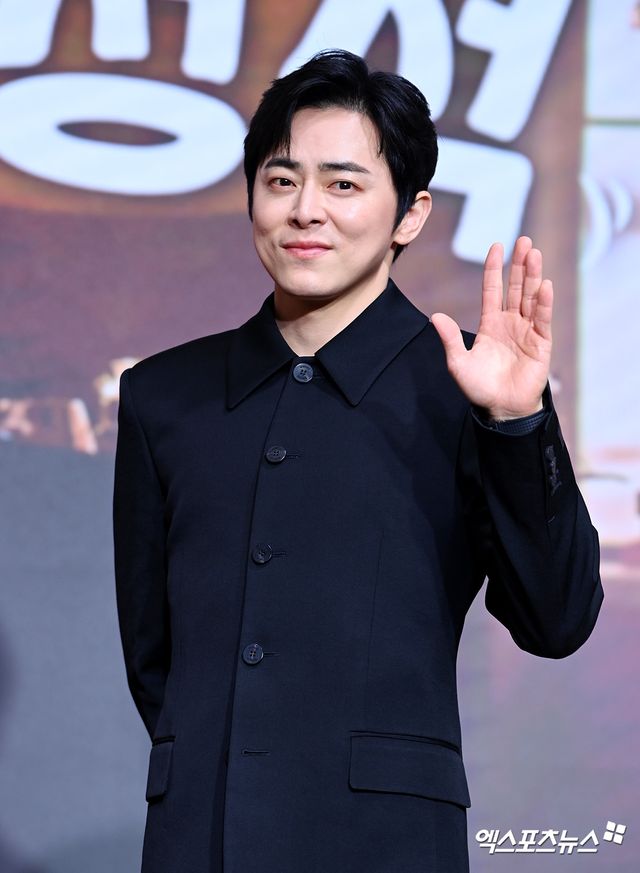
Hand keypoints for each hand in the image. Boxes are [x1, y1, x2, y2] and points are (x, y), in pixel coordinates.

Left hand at [430, 236, 551, 419]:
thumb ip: (450, 339)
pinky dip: (544, 304)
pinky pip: (542, 320)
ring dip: (533, 276)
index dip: (494, 268)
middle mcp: (511, 323)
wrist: (501, 410)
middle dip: (520, 264)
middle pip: (516, 288)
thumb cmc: (480, 388)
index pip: (492, 289)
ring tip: (535, 254)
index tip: (497, 246)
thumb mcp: (459, 363)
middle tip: (524, 240)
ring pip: (531, 298)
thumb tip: (435, 316)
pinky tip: (544, 286)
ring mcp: (528, 331)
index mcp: (490, 324)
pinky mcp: (541, 344)